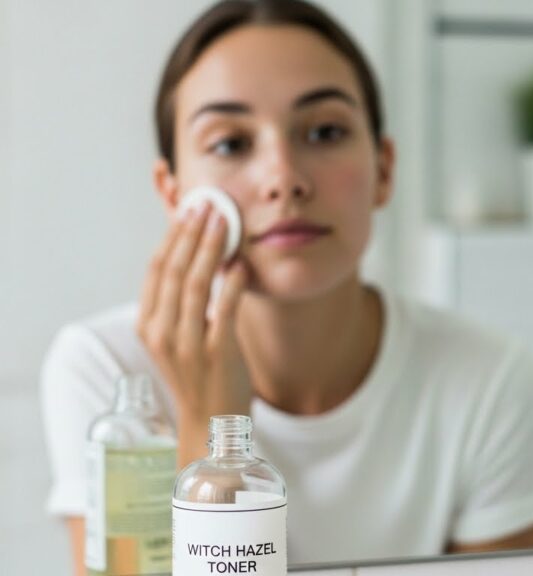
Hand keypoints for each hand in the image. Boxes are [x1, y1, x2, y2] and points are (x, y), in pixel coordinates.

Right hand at [137, 202, 250, 464]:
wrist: (212, 423)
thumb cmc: (201, 375)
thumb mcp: (182, 337)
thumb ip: (185, 302)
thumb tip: (204, 256)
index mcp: (150, 325)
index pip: (156, 270)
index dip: (173, 237)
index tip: (189, 211)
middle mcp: (162, 333)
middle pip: (173, 270)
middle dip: (192, 233)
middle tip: (209, 206)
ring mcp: (187, 344)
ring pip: (194, 284)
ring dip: (211, 248)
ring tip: (225, 223)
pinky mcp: (216, 353)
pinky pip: (223, 309)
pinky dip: (231, 283)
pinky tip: (241, 263)